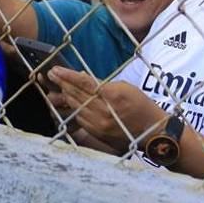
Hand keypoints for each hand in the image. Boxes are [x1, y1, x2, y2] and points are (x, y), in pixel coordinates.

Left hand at [47, 68, 166, 152]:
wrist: (153, 132)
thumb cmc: (142, 106)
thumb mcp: (125, 88)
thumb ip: (103, 84)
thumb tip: (83, 78)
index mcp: (112, 95)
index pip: (83, 83)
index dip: (67, 75)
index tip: (55, 69)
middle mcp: (103, 110)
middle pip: (76, 94)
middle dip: (61, 83)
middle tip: (51, 74)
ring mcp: (99, 124)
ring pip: (75, 106)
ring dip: (65, 95)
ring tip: (58, 86)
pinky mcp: (97, 133)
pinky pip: (80, 118)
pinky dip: (74, 108)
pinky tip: (71, 102)